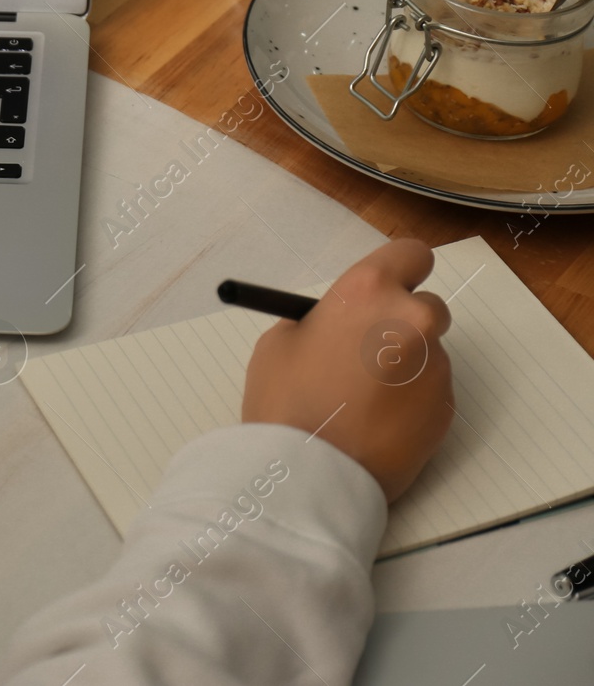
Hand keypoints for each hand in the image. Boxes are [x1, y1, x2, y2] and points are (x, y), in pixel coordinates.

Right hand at [242, 239, 452, 501]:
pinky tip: (375, 421)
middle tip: (367, 351)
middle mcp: (412, 319)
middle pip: (426, 304)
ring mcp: (436, 365)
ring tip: (362, 398)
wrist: (311, 474)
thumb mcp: (280, 341)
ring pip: (427, 352)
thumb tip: (344, 324)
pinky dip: (410, 399)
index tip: (384, 290)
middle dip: (401, 322)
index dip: (397, 271)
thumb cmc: (285, 401)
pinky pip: (430, 390)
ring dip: (404, 364)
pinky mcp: (447, 406)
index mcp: (369, 291)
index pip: (411, 254)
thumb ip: (322, 320)